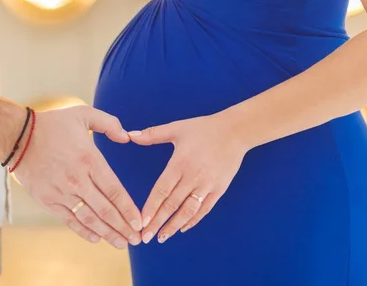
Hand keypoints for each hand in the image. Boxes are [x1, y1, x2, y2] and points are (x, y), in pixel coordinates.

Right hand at [13, 105, 141, 248]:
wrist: (17, 137)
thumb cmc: (52, 124)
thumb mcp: (83, 114)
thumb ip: (109, 123)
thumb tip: (127, 136)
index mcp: (89, 159)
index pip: (115, 190)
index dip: (129, 209)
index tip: (139, 221)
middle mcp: (77, 179)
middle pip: (106, 209)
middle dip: (123, 227)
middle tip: (136, 239)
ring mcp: (61, 192)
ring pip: (89, 219)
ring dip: (107, 233)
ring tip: (121, 243)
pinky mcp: (48, 200)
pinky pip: (69, 220)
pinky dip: (84, 231)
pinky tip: (97, 238)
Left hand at [129, 113, 247, 243]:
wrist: (235, 131)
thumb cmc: (204, 128)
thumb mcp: (176, 128)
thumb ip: (152, 134)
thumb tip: (130, 135)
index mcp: (180, 164)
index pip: (162, 190)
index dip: (151, 208)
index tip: (141, 222)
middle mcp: (193, 177)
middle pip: (172, 205)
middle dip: (158, 223)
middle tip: (145, 237)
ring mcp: (207, 185)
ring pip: (188, 211)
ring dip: (174, 226)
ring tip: (162, 237)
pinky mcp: (219, 189)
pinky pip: (205, 209)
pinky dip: (193, 220)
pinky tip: (183, 228)